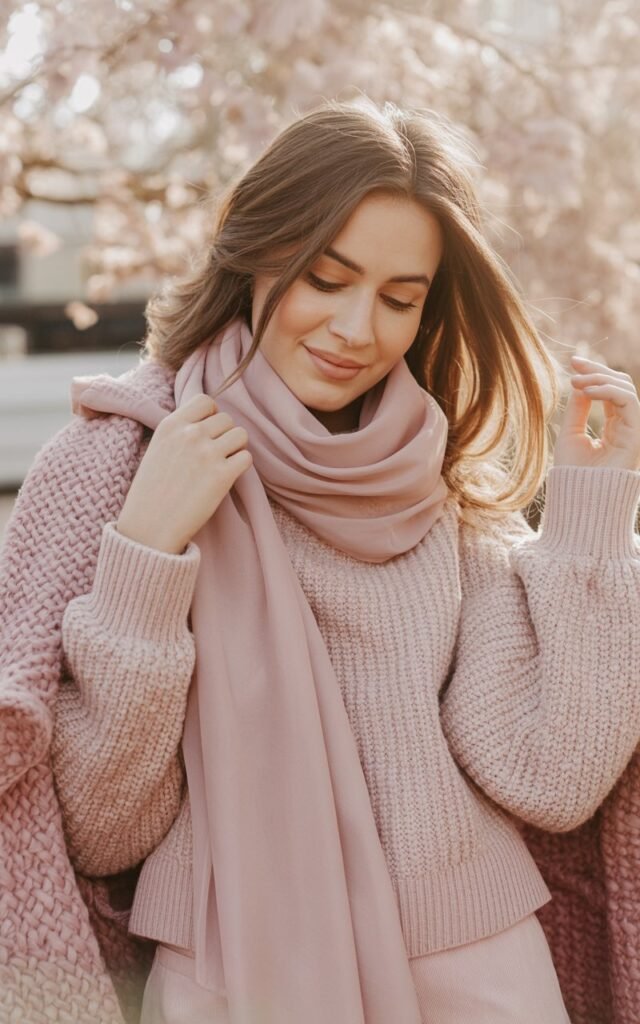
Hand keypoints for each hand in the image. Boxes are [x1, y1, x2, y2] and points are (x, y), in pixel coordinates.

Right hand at [116, 394, 253, 553]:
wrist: (149, 528)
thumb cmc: (152, 492)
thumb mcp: (157, 449)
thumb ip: (180, 432)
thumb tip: (208, 422)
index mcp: (171, 425)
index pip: (205, 401)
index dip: (211, 415)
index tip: (208, 432)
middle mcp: (190, 434)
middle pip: (226, 419)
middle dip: (224, 435)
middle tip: (214, 456)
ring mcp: (207, 454)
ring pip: (241, 435)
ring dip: (235, 449)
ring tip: (222, 465)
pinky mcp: (222, 475)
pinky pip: (246, 458)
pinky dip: (241, 467)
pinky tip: (226, 478)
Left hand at [553, 355, 639, 471]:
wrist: (579, 499)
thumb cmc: (573, 473)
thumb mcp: (571, 433)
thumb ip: (579, 408)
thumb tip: (581, 381)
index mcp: (613, 426)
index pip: (609, 391)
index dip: (593, 373)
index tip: (572, 362)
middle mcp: (626, 425)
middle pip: (621, 385)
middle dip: (598, 370)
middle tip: (574, 364)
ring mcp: (633, 429)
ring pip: (627, 389)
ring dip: (600, 379)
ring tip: (576, 381)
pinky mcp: (636, 435)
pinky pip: (629, 401)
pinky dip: (609, 391)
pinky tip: (588, 390)